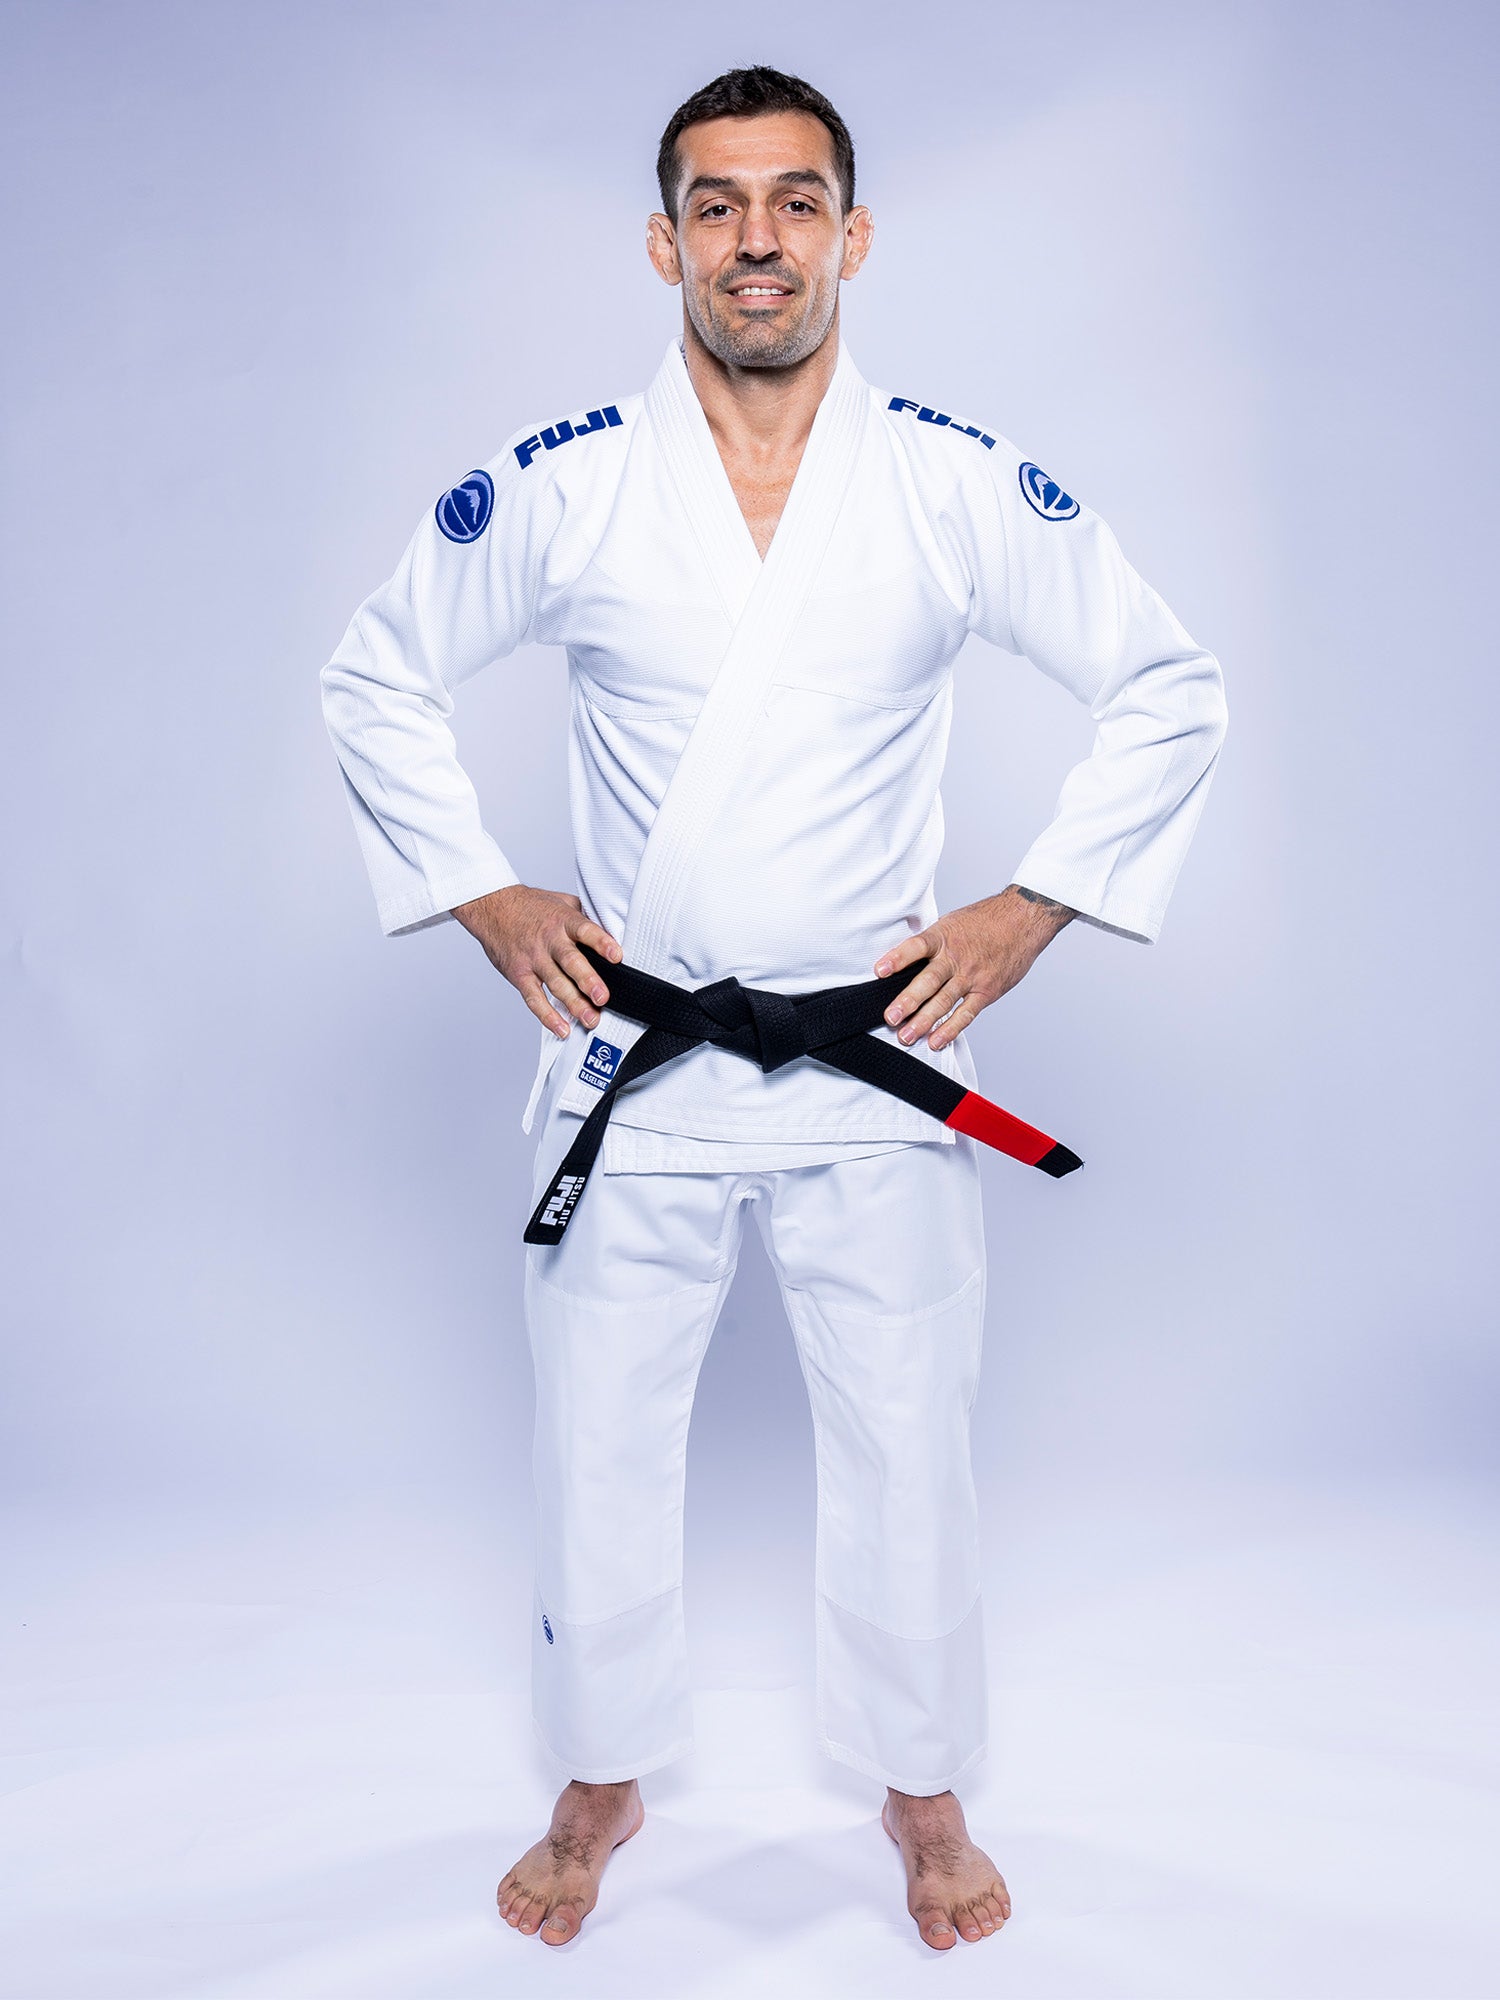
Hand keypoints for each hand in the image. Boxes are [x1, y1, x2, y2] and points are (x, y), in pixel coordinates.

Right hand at [451, 885, 621, 1039]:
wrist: (493, 907)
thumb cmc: (531, 906)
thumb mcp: (562, 901)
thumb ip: (585, 916)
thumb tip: (613, 928)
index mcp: (563, 921)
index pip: (585, 931)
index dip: (601, 943)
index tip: (617, 956)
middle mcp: (549, 940)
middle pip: (570, 962)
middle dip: (588, 981)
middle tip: (603, 998)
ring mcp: (533, 959)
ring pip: (556, 984)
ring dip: (574, 1004)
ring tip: (590, 1019)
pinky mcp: (519, 974)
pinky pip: (534, 998)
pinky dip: (547, 1016)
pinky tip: (562, 1028)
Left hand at [874, 885, 1074, 1051]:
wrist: (1023, 919)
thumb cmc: (984, 921)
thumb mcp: (952, 922)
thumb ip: (930, 943)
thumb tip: (903, 959)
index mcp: (943, 936)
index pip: (916, 947)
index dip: (897, 958)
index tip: (879, 971)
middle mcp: (956, 957)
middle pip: (928, 980)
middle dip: (907, 1001)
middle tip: (891, 1018)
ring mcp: (972, 976)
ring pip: (944, 1001)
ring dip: (924, 1021)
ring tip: (906, 1036)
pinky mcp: (987, 990)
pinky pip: (966, 1013)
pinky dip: (951, 1028)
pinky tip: (936, 1040)